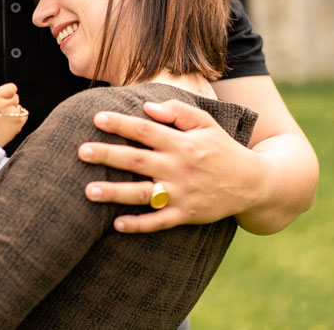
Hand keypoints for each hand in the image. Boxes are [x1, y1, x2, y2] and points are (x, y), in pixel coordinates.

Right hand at [0, 83, 27, 146]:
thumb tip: (7, 89)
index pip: (12, 87)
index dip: (9, 92)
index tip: (7, 96)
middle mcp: (6, 104)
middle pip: (15, 97)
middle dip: (10, 103)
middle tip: (2, 111)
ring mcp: (14, 113)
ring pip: (19, 107)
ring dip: (13, 111)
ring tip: (4, 120)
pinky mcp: (19, 122)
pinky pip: (23, 115)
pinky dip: (18, 118)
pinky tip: (9, 123)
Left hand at [79, 99, 263, 232]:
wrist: (253, 183)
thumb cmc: (222, 148)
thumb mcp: (206, 123)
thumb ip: (178, 112)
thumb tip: (147, 107)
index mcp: (181, 143)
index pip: (145, 130)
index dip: (120, 124)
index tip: (96, 119)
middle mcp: (178, 168)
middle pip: (136, 160)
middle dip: (107, 155)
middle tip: (80, 152)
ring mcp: (181, 193)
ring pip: (142, 194)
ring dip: (114, 193)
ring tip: (88, 191)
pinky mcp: (185, 215)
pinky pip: (158, 222)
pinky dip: (139, 225)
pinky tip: (116, 224)